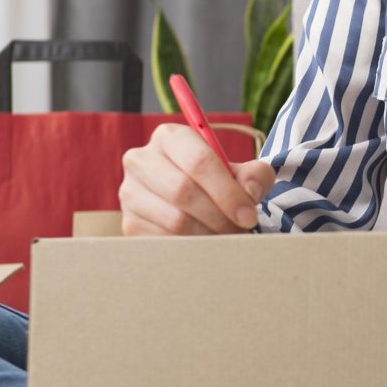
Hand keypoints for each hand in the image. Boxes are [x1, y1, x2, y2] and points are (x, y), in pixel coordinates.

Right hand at [120, 124, 272, 235]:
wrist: (191, 203)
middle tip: (240, 231)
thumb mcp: (243, 172)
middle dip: (219, 216)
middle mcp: (141, 160)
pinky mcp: (129, 223)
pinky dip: (191, 249)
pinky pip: (164, 242)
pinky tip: (206, 245)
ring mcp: (130, 193)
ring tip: (227, 237)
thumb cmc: (218, 183)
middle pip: (183, 191)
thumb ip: (256, 176)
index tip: (248, 216)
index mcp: (170, 137)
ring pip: (174, 220)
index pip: (199, 161)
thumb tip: (249, 193)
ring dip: (208, 235)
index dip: (227, 192)